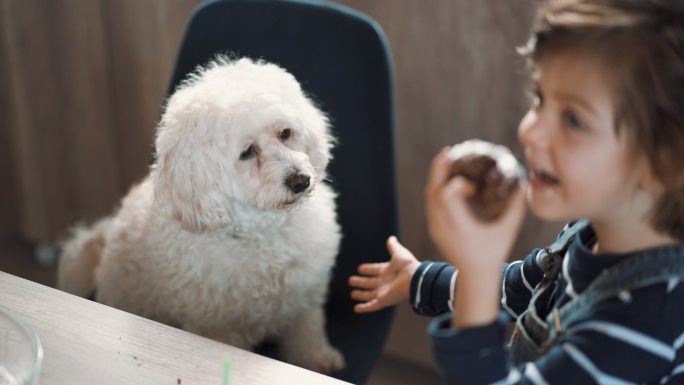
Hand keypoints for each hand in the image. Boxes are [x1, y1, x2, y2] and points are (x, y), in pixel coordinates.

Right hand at [349, 236, 419, 312]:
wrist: (414, 279)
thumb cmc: (407, 266)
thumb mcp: (398, 253)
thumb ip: (393, 246)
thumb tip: (391, 238)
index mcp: (388, 271)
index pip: (375, 270)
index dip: (368, 269)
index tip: (360, 268)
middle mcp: (385, 282)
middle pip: (370, 283)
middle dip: (361, 282)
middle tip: (351, 280)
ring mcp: (383, 293)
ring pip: (369, 295)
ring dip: (360, 294)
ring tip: (352, 294)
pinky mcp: (383, 301)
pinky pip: (371, 306)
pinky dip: (364, 308)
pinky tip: (356, 308)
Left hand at [425, 148, 526, 273]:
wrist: (474, 276)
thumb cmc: (493, 254)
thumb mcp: (507, 231)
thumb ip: (516, 208)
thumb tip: (523, 184)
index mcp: (458, 225)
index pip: (448, 195)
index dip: (459, 185)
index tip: (474, 189)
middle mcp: (442, 225)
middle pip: (433, 191)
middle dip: (439, 169)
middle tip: (448, 152)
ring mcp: (435, 226)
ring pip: (429, 196)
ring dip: (437, 177)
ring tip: (446, 160)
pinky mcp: (434, 228)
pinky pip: (430, 203)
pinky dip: (436, 189)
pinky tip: (446, 179)